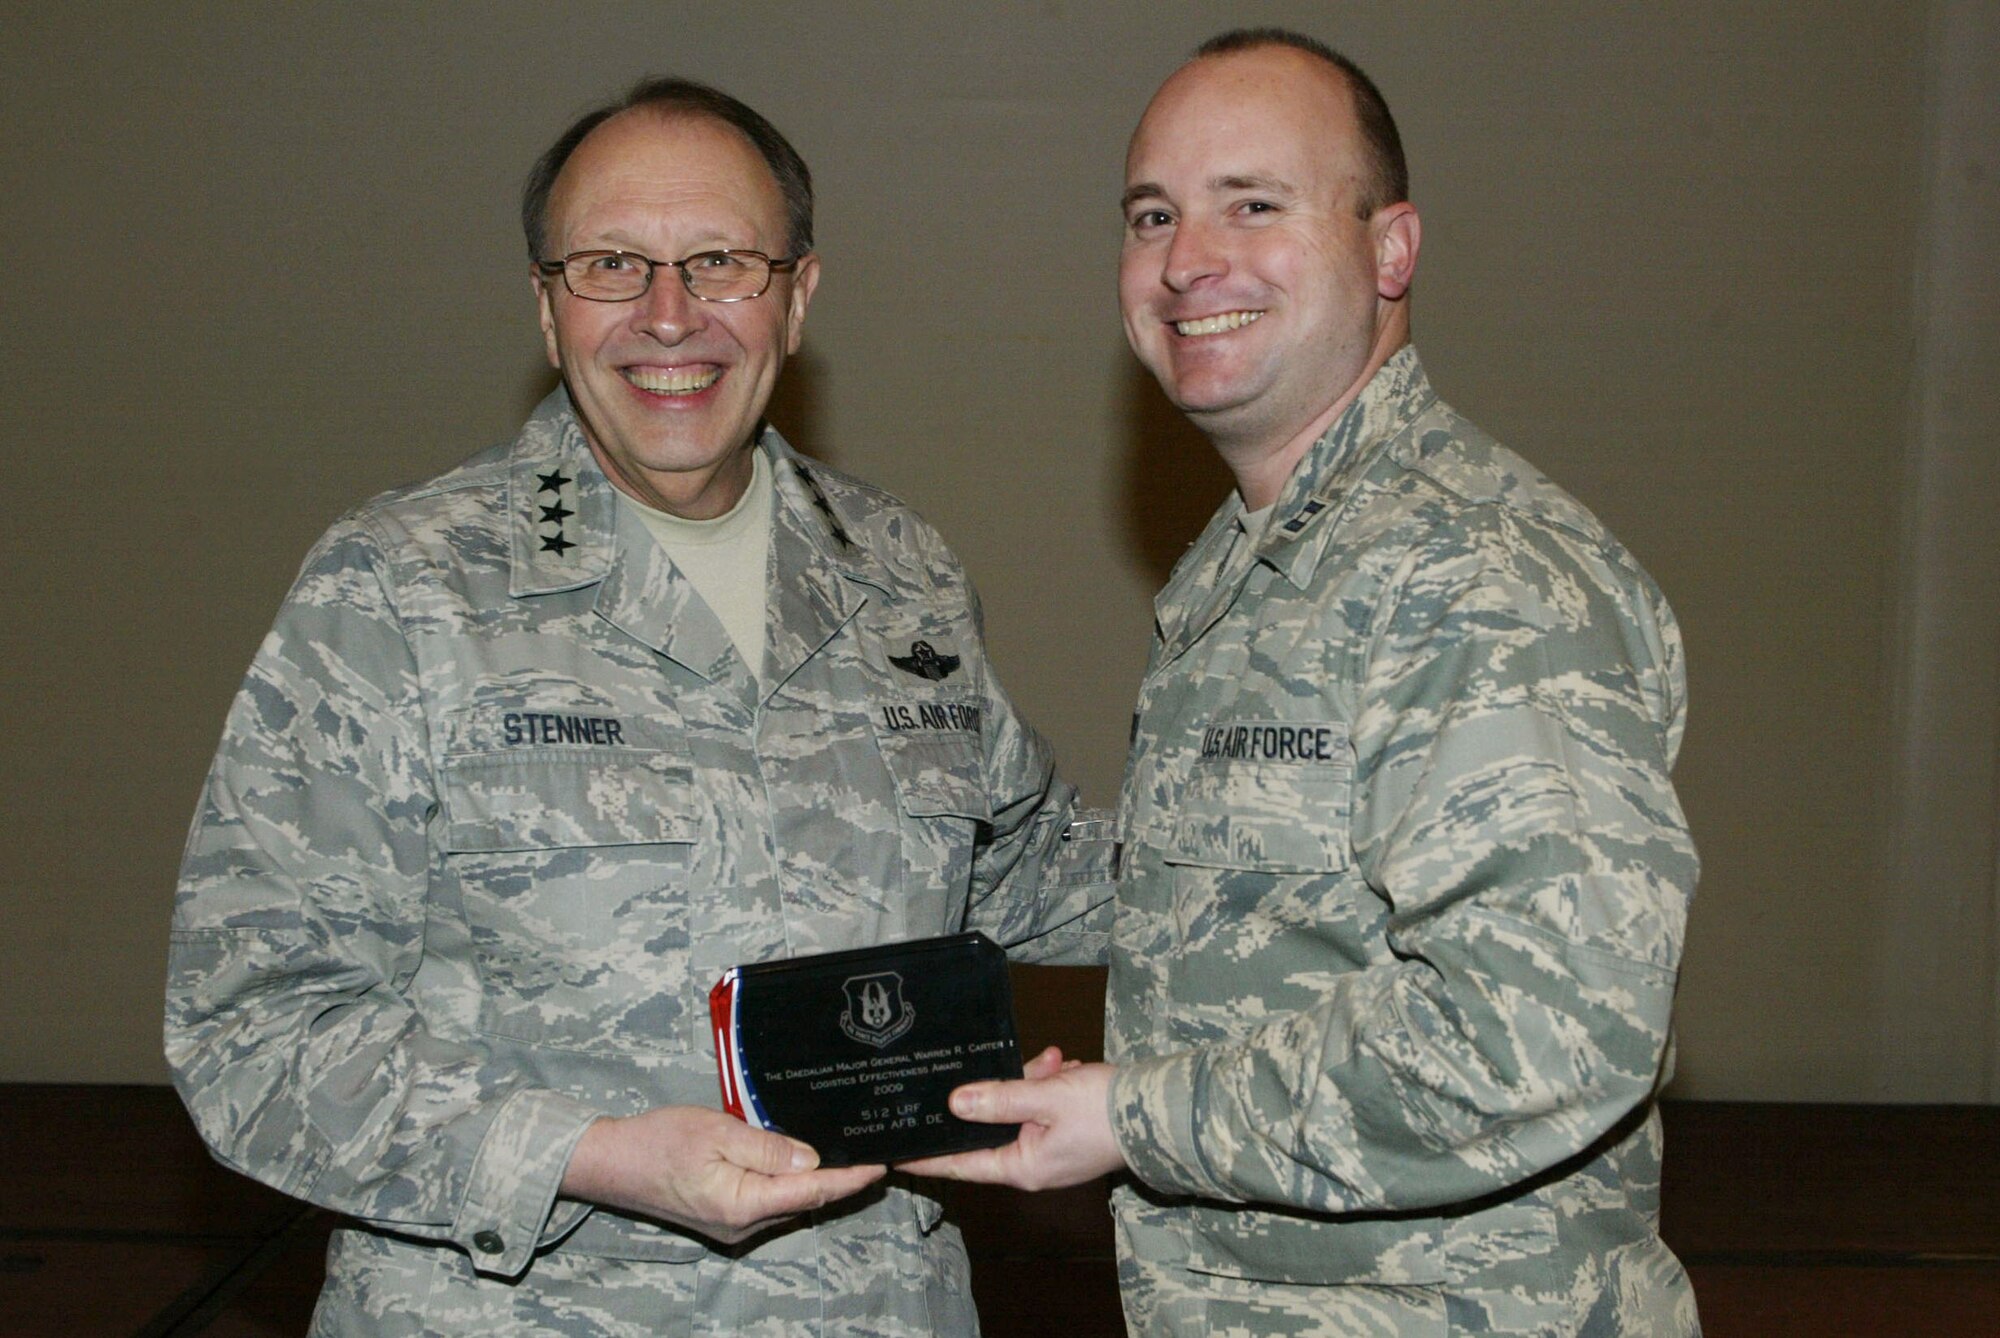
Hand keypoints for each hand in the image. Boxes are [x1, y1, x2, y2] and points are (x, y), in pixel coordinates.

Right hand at [561, 1105, 883, 1243]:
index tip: (882, 1163)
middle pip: (805, 1199)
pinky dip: (790, 1183)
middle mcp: (743, 1224)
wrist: (612, 1163)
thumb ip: (768, 1147)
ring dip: (816, 1180)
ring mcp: (733, 1227)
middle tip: (872, 1149)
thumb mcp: (717, 1131)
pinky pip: (768, 1200)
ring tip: (846, 1151)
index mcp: (743, 1203)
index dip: (851, 1178)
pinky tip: (803, 1162)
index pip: (813, 1191)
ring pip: (788, 1201)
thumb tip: (811, 1159)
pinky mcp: (725, 1218)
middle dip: (840, 1178)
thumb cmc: (660, 1141)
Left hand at [899, 1052, 1126, 1190]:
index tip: (896, 1152)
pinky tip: (1066, 1068)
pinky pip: (1042, 1106)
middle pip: (993, 1125)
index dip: (928, 1155)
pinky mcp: (1066, 1135)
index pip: (960, 1163)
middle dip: (1003, 1089)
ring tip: (1056, 1065)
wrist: (1161, 1109)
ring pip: (1020, 1109)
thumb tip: (955, 1104)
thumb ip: (998, 1098)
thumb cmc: (1104, 1110)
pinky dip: (1050, 1085)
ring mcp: (1051, 1150)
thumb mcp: (1045, 1097)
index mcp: (1022, 1166)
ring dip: (1032, 1081)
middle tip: (1031, 1067)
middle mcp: (1032, 1164)